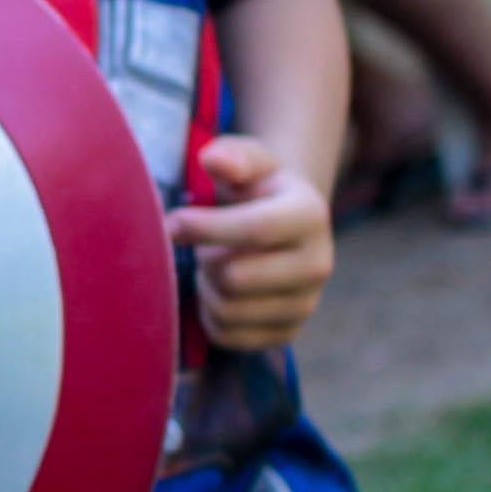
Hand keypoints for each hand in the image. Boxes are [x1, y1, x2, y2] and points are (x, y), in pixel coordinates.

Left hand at [169, 133, 333, 355]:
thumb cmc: (256, 188)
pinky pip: (227, 335)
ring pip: (227, 310)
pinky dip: (210, 314)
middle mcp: (318, 265)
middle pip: (234, 277)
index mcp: (311, 215)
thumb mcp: (249, 161)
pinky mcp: (286, 334)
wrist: (283, 227)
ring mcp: (306, 305)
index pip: (255, 230)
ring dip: (205, 286)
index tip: (172, 224)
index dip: (204, 228)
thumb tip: (212, 159)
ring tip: (213, 263)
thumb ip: (232, 156)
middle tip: (204, 244)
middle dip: (206, 258)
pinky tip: (217, 290)